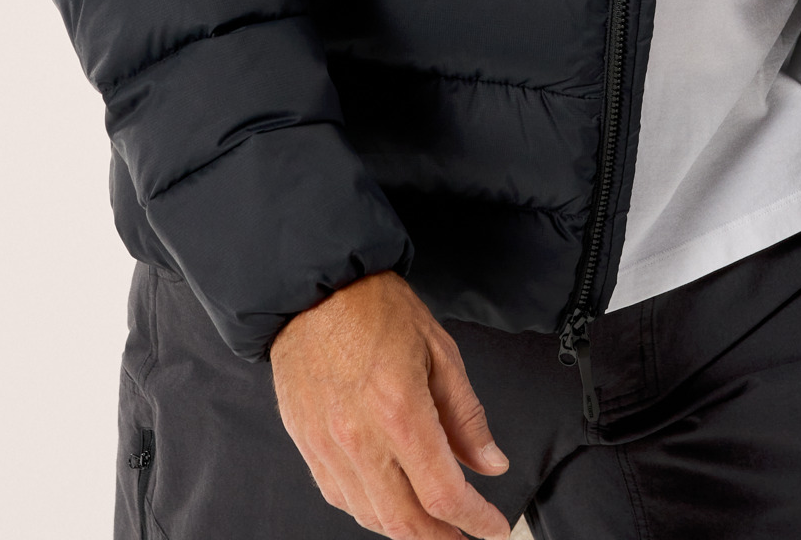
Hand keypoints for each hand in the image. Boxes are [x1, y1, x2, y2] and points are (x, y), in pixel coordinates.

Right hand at [271, 270, 510, 538]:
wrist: (312, 288)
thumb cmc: (373, 306)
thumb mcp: (439, 348)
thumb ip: (466, 414)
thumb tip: (490, 462)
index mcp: (399, 410)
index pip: (444, 494)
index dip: (475, 521)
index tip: (493, 527)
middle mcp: (359, 438)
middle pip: (406, 522)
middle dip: (442, 539)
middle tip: (466, 535)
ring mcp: (327, 447)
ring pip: (371, 517)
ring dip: (407, 530)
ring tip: (434, 522)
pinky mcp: (307, 445)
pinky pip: (341, 498)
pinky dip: (371, 510)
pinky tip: (390, 500)